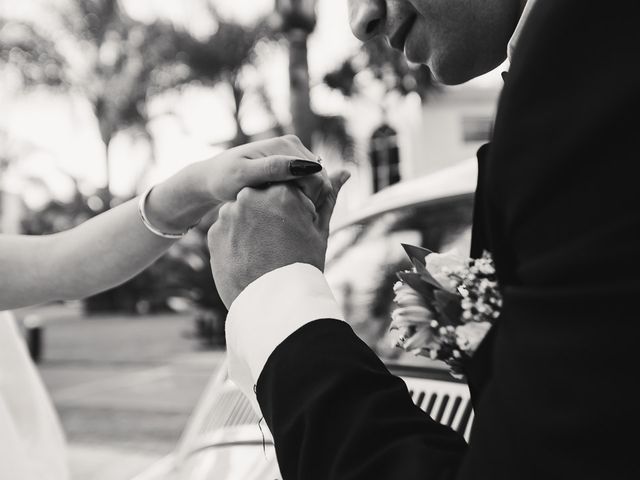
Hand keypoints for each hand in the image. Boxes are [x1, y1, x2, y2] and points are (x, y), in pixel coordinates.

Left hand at [146, 135, 328, 233]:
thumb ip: (272, 169)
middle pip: (320, 178)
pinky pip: (308, 184)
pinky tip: (285, 208)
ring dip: (307, 199)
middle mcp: (292, 145)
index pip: (317, 176)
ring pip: (316, 183)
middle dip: (310, 199)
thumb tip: (303, 166)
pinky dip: (302, 198)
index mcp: (285, 146)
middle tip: (289, 217)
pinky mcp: (290, 165)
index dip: (311, 199)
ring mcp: (292, 154)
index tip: (293, 215)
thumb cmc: (223, 179)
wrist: (212, 178)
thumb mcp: (244, 176)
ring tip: (285, 213)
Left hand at [208, 170, 350, 308]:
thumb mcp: (319, 230)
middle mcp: (252, 195)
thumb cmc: (303, 266)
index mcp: (282, 191)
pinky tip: (249, 258)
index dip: (294, 207)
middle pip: (264, 197)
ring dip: (253, 225)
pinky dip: (237, 241)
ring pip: (244, 212)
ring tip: (264, 252)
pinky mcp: (213, 232)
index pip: (288, 187)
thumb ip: (328, 197)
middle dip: (271, 213)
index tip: (296, 226)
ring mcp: (229, 214)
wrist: (273, 306)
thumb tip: (343, 172)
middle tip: (280, 241)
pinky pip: (228, 230)